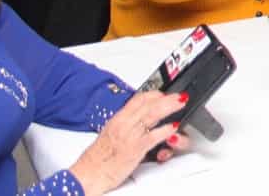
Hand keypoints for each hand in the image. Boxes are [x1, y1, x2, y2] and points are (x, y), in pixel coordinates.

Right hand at [69, 90, 189, 195]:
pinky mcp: (135, 148)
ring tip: (180, 104)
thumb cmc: (97, 158)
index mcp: (117, 119)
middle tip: (178, 96)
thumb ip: (125, 126)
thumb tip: (139, 122)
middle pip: (148, 104)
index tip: (163, 94)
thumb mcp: (109, 135)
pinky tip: (174, 127)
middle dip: (166, 98)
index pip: (137, 99)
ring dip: (170, 107)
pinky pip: (153, 136)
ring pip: (153, 114)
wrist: (88, 174)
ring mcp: (130, 135)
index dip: (153, 94)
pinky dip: (166, 130)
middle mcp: (124, 124)